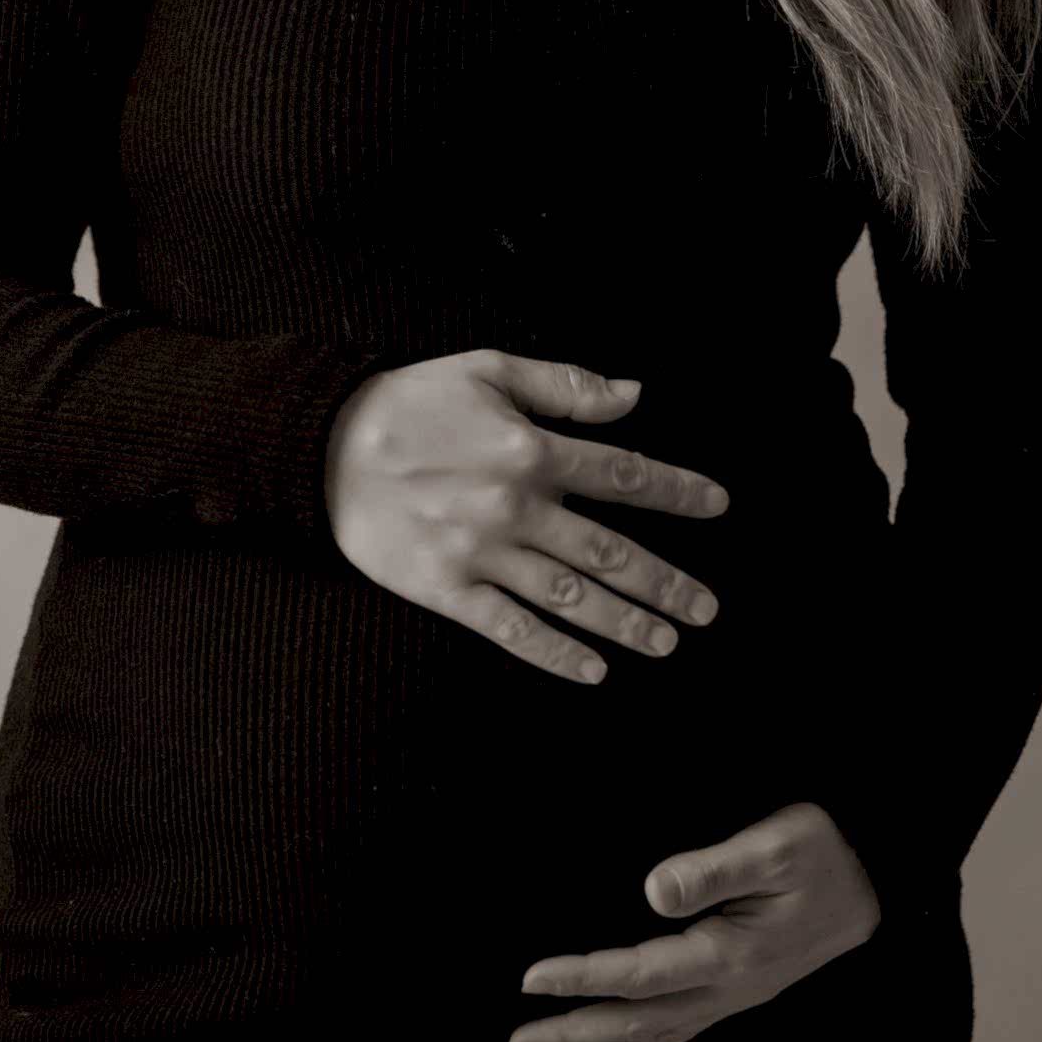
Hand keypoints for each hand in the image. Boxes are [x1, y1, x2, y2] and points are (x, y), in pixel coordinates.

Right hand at [322, 350, 728, 682]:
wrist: (323, 445)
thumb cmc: (411, 401)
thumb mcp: (489, 370)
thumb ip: (565, 385)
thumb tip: (634, 395)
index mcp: (529, 447)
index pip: (622, 474)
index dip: (676, 491)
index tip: (718, 506)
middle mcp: (515, 505)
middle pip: (609, 550)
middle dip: (665, 583)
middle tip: (708, 609)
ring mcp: (481, 552)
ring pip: (571, 595)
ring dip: (625, 623)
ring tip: (668, 643)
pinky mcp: (446, 588)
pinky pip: (511, 628)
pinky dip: (555, 653)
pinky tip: (593, 671)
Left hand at [508, 800, 879, 1041]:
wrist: (877, 878)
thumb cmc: (823, 851)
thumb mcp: (775, 846)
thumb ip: (713, 868)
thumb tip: (653, 890)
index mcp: (728, 955)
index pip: (638, 974)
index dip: (581, 976)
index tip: (528, 980)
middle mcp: (727, 989)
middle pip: (636, 1020)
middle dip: (572, 1030)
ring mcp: (734, 996)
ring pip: (654, 1035)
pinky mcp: (740, 990)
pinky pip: (681, 1032)